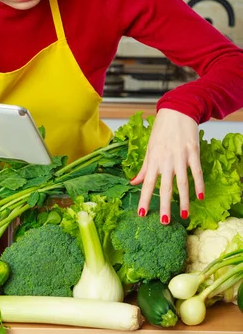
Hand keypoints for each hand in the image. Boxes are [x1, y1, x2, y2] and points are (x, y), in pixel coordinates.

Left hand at [130, 109, 204, 223]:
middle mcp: (166, 160)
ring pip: (182, 182)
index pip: (147, 183)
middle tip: (164, 222)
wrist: (177, 111)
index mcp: (153, 159)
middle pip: (164, 186)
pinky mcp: (192, 152)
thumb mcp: (149, 148)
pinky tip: (200, 196)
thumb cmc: (161, 130)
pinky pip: (196, 171)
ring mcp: (180, 156)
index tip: (141, 214)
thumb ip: (144, 167)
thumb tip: (133, 182)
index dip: (144, 199)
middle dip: (164, 205)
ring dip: (183, 200)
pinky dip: (199, 184)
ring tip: (184, 215)